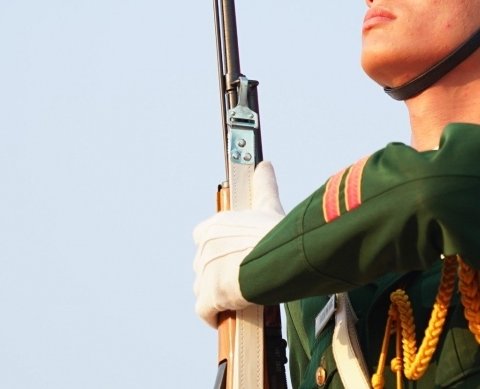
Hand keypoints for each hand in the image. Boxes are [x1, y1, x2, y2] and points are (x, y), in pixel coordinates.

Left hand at [192, 161, 285, 326]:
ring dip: (216, 293)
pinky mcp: (208, 297)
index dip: (216, 246)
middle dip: (217, 272)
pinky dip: (214, 316)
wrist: (278, 257)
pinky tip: (227, 316)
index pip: (201, 235)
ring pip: (203, 288)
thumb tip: (265, 164)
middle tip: (240, 277)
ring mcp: (204, 274)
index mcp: (214, 226)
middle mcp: (204, 248)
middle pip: (203, 265)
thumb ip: (263, 185)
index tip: (231, 253)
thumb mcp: (268, 204)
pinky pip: (204, 311)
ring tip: (238, 296)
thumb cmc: (275, 232)